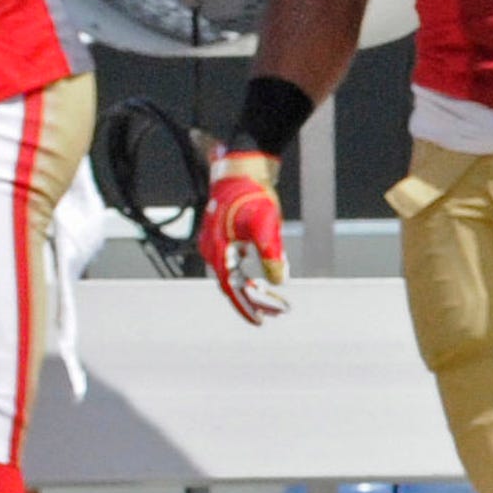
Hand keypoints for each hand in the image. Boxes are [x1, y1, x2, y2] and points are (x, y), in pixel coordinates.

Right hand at [204, 144, 289, 322]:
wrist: (242, 171)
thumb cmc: (253, 196)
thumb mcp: (266, 225)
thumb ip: (271, 254)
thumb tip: (277, 282)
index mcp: (218, 249)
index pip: (231, 287)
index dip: (246, 306)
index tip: (261, 321)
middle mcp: (213, 249)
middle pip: (234, 285)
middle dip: (255, 301)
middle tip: (278, 313)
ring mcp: (216, 244)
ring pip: (234, 276)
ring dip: (253, 290)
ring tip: (274, 304)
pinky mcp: (224, 238)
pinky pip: (234, 265)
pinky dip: (249, 276)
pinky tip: (263, 282)